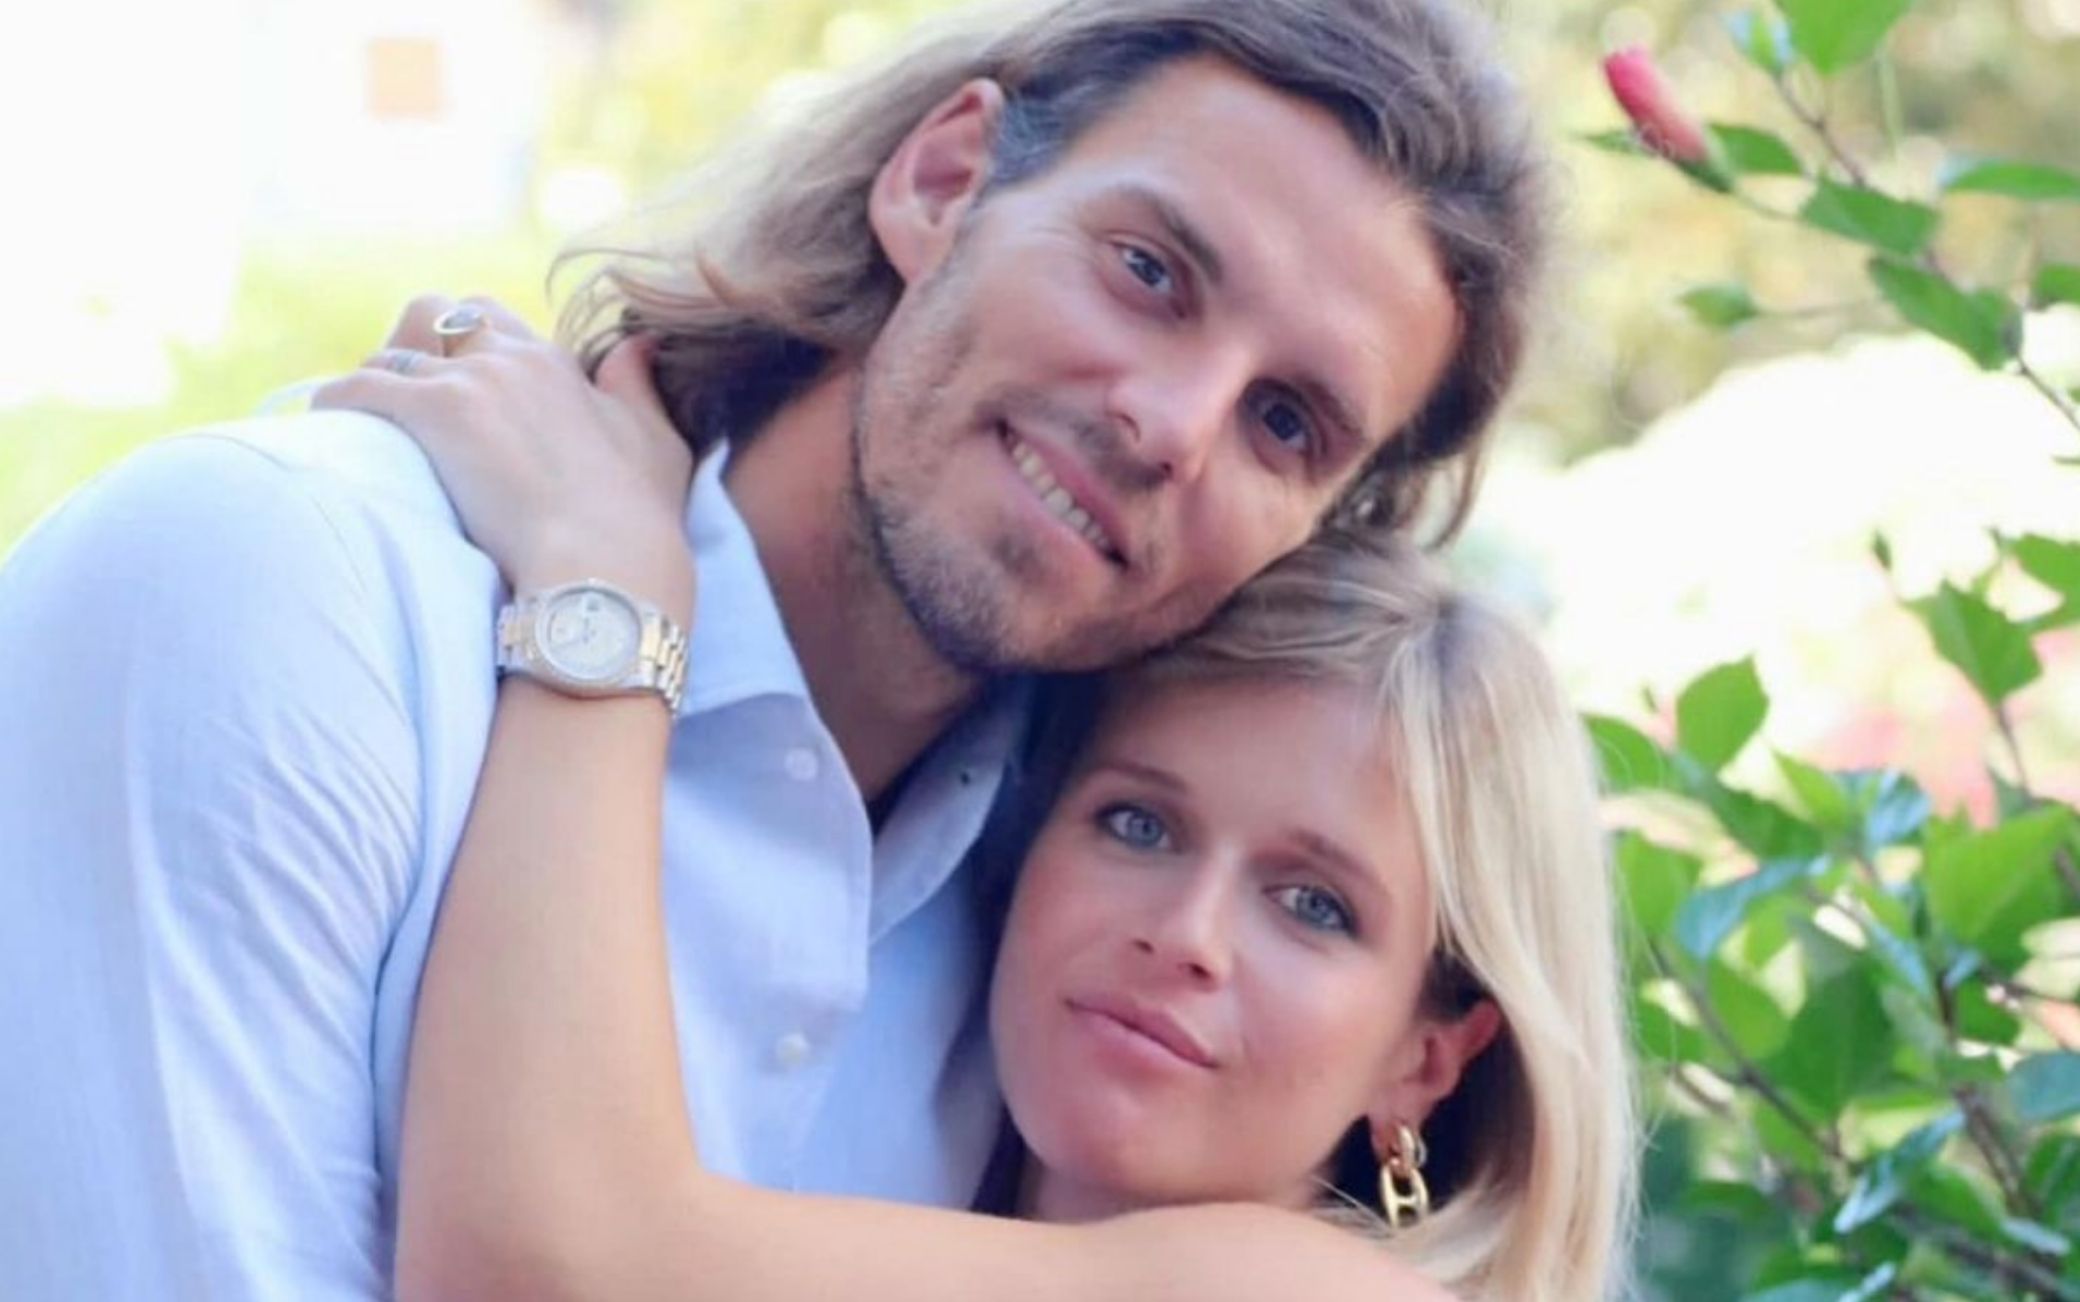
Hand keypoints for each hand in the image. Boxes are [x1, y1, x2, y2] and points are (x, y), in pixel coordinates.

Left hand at [314, 296, 697, 621]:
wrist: (605, 563)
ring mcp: (470, 382)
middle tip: (408, 397)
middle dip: (417, 345)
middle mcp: (511, 359)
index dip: (470, 351)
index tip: (461, 391)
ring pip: (393, 350)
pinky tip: (332, 426)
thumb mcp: (657, 441)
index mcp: (557, 364)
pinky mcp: (432, 413)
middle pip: (441, 314)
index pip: (495, 322)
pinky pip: (360, 387)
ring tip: (370, 423)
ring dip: (379, 381)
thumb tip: (636, 342)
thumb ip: (637, 385)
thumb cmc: (639, 518)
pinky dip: (339, 403)